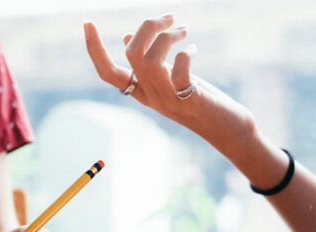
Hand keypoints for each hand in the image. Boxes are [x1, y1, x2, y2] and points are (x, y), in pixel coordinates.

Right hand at [83, 15, 254, 147]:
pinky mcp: (191, 100)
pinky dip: (185, 53)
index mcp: (142, 92)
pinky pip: (179, 72)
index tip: (87, 23)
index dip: (94, 50)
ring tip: (184, 31)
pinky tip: (193, 49)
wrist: (228, 131)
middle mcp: (151, 97)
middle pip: (132, 54)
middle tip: (170, 17)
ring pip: (150, 60)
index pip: (108, 74)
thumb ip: (147, 63)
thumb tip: (125, 38)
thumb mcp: (168, 81)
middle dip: (148, 26)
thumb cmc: (199, 102)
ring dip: (167, 37)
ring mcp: (170, 100)